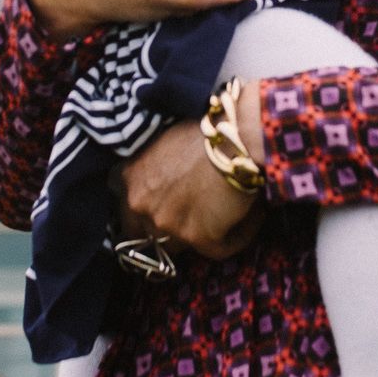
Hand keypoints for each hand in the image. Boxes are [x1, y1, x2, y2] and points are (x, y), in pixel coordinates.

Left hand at [118, 119, 265, 260]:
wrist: (233, 134)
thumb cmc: (203, 127)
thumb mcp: (162, 138)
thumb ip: (151, 164)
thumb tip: (165, 178)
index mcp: (129, 178)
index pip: (124, 206)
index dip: (142, 209)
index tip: (161, 206)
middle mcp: (141, 206)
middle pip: (144, 235)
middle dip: (163, 230)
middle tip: (191, 218)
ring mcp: (168, 226)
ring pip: (178, 245)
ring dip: (199, 234)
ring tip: (226, 215)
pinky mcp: (200, 239)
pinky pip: (220, 249)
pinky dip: (238, 236)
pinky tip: (252, 219)